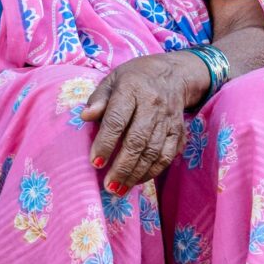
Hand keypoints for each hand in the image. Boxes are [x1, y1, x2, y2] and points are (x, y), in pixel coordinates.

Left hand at [79, 53, 207, 193]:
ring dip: (136, 174)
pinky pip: (167, 156)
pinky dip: (153, 171)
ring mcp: (168, 120)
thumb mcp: (112, 79)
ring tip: (119, 189)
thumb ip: (98, 98)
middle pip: (137, 141)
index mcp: (132, 90)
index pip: (117, 120)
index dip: (105, 143)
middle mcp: (152, 106)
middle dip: (122, 167)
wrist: (174, 74)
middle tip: (108, 186)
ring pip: (153, 152)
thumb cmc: (135, 78)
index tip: (95, 162)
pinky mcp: (178, 132)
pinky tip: (138, 181)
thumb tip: (84, 116)